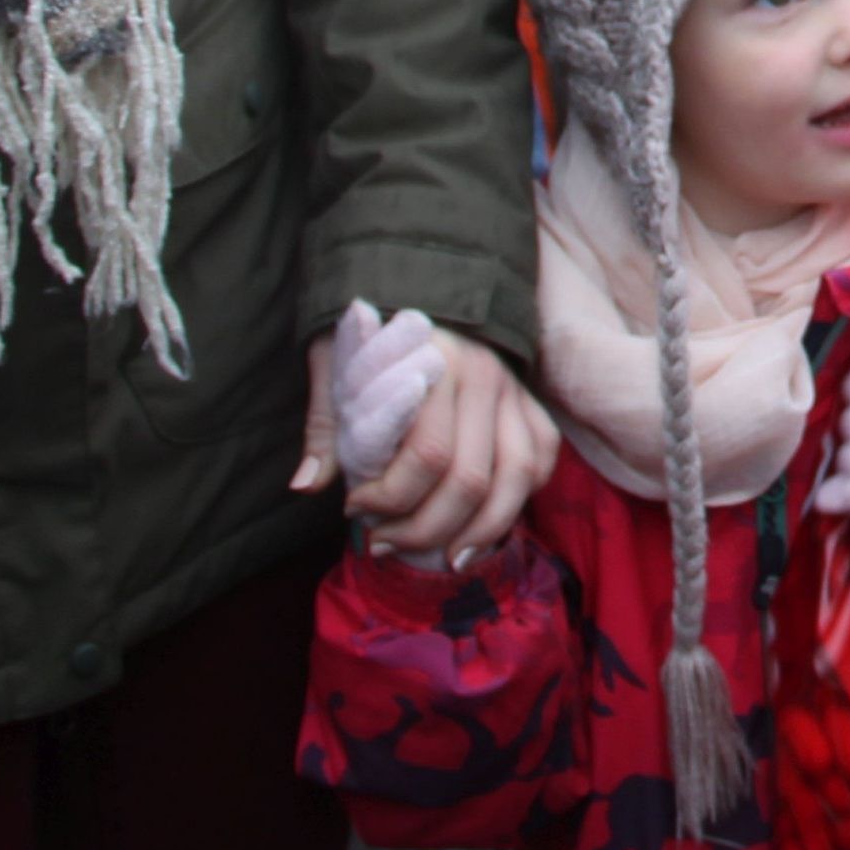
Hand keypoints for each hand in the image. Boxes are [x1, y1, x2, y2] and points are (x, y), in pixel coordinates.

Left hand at [297, 325, 558, 567]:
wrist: (426, 292)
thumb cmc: (374, 343)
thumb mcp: (337, 369)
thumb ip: (325, 426)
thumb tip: (307, 486)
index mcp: (435, 365)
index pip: (427, 455)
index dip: (389, 498)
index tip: (353, 508)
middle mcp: (484, 378)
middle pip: (470, 478)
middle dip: (425, 528)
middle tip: (383, 541)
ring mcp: (515, 392)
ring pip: (515, 479)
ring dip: (480, 532)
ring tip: (442, 557)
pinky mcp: (532, 405)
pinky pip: (541, 462)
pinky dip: (518, 503)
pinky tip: (481, 530)